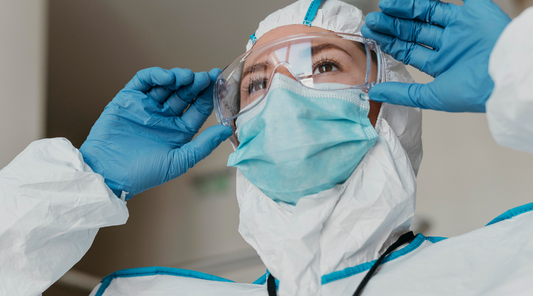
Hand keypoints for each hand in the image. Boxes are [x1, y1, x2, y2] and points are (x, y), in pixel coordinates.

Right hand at [80, 67, 232, 198]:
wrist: (108, 172)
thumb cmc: (143, 173)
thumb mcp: (178, 161)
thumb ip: (203, 145)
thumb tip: (227, 129)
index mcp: (179, 130)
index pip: (198, 108)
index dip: (208, 95)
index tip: (219, 82)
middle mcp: (164, 116)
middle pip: (184, 93)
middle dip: (196, 84)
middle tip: (205, 77)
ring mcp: (146, 106)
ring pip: (166, 84)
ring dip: (178, 77)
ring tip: (187, 77)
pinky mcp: (128, 99)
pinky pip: (144, 81)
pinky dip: (156, 75)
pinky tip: (167, 77)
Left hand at [362, 0, 510, 111]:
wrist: (505, 76)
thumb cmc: (474, 92)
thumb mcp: (431, 96)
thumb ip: (402, 93)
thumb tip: (373, 92)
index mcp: (441, 64)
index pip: (409, 50)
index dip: (390, 42)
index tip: (371, 35)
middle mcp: (449, 44)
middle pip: (414, 30)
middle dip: (392, 25)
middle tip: (372, 21)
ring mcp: (461, 27)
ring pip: (427, 12)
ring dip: (405, 8)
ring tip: (385, 6)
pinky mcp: (475, 10)